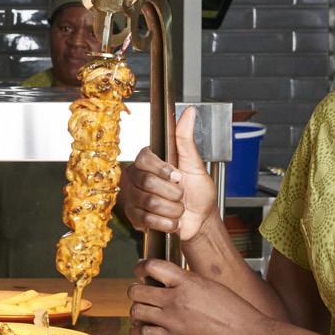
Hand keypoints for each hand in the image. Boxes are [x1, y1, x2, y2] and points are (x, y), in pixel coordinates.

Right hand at [120, 106, 216, 240]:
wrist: (200, 220)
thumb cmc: (198, 192)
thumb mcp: (195, 164)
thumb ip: (186, 139)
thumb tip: (189, 112)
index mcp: (149, 162)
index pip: (144, 158)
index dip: (162, 170)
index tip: (178, 177)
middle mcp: (137, 177)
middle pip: (146, 182)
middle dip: (172, 193)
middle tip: (181, 195)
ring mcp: (133, 198)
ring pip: (148, 202)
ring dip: (171, 209)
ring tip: (177, 208)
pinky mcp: (134, 217)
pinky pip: (146, 219)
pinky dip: (166, 223)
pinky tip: (171, 220)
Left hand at [128, 258, 265, 334]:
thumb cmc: (236, 311)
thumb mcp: (212, 286)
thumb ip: (189, 283)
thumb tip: (174, 281)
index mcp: (187, 282)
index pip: (152, 266)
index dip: (141, 267)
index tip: (139, 271)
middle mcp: (176, 299)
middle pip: (137, 291)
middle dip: (136, 292)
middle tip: (140, 295)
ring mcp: (173, 320)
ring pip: (136, 312)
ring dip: (136, 312)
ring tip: (141, 313)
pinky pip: (144, 334)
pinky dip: (138, 332)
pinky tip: (140, 331)